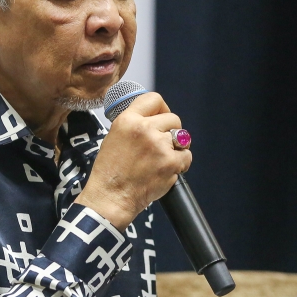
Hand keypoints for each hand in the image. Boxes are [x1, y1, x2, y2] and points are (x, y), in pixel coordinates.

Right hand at [76, 93, 191, 229]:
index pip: (154, 99)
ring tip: (162, 159)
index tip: (162, 117)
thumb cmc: (110, 171)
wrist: (111, 197)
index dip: (162, 108)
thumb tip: (155, 119)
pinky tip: (168, 170)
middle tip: (163, 144)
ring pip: (182, 137)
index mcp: (128, 120)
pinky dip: (181, 163)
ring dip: (176, 147)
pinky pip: (186, 156)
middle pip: (173, 118)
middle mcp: (144, 129)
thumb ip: (134, 125)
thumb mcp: (114, 137)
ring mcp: (159, 145)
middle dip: (171, 130)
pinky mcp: (170, 162)